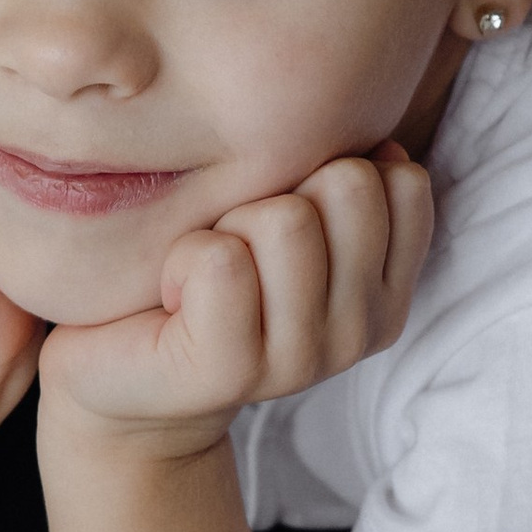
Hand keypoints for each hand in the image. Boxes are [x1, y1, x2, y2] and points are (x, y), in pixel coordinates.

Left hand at [37, 148, 432, 456]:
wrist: (127, 383)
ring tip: (204, 272)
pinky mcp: (232, 372)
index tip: (286, 221)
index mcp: (385, 295)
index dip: (332, 172)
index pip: (405, 185)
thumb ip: (344, 191)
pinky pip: (220, 261)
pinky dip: (182, 257)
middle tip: (237, 243)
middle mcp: (359, 333)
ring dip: (226, 225)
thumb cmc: (207, 283)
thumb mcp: (291, 229)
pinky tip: (173, 295)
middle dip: (278, 191)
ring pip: (285, 220)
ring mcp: (302, 360)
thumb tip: (382, 148)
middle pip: (347, 185)